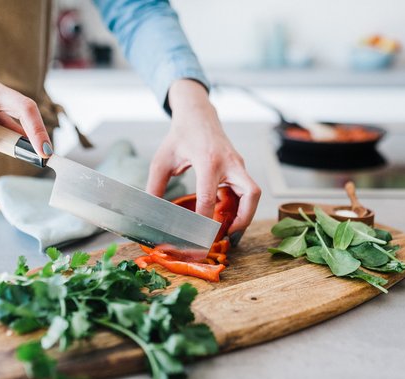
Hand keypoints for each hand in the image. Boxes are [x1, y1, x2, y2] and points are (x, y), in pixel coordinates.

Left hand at [146, 79, 260, 239]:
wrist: (197, 115)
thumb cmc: (180, 136)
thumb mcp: (162, 160)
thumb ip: (155, 187)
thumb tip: (150, 213)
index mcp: (208, 161)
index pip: (209, 197)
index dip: (204, 221)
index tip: (198, 238)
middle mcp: (229, 163)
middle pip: (251, 194)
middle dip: (244, 218)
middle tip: (228, 235)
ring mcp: (238, 164)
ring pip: (253, 193)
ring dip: (245, 214)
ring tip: (228, 230)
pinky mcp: (240, 167)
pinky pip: (246, 190)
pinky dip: (240, 205)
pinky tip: (225, 215)